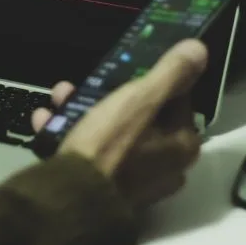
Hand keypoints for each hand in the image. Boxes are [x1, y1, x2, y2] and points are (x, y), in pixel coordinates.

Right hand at [31, 40, 206, 209]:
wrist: (74, 195)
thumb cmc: (113, 144)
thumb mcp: (142, 99)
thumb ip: (171, 72)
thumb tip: (198, 49)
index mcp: (181, 146)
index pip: (177, 102)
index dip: (155, 80)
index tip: (132, 66)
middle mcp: (164, 166)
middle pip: (139, 117)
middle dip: (109, 94)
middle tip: (90, 80)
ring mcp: (133, 181)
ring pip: (110, 133)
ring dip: (83, 110)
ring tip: (61, 95)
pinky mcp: (103, 188)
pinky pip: (89, 152)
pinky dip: (69, 133)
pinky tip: (46, 119)